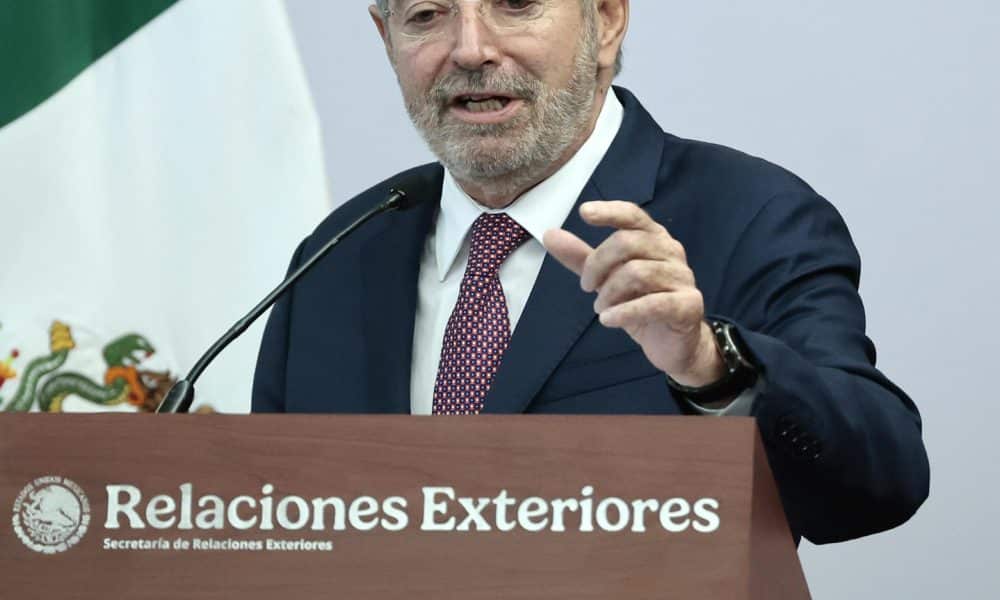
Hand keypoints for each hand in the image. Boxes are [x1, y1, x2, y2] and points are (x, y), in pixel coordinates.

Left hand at [543, 201, 724, 386]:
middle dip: (597, 264)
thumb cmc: (642, 304)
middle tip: (586, 286)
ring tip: (600, 308)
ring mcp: (682, 278)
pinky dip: (624, 312)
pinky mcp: (688, 305)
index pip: (633, 215)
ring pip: (638, 272)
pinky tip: (607, 320)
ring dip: (609, 292)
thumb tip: (550, 234)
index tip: (584, 213)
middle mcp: (671, 252)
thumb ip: (582, 258)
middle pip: (628, 242)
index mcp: (654, 238)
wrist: (675, 344)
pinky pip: (654, 304)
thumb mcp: (608, 280)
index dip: (610, 212)